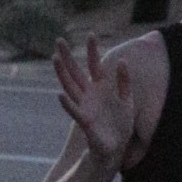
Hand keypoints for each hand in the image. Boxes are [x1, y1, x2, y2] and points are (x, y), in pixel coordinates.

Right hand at [51, 33, 134, 166]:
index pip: (94, 64)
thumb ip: (124, 81)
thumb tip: (122, 61)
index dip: (92, 50)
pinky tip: (60, 95)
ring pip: (70, 87)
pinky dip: (67, 104)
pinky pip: (75, 111)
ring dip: (62, 73)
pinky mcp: (85, 121)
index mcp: (100, 88)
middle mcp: (89, 94)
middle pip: (75, 71)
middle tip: (59, 40)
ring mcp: (85, 106)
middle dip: (67, 56)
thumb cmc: (121, 124)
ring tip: (55, 59)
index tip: (91, 34)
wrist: (117, 147)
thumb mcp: (126, 99)